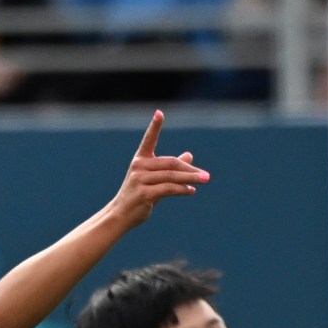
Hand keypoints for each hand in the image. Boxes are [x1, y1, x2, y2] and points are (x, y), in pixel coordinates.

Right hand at [106, 111, 207, 230]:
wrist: (121, 214)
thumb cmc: (139, 195)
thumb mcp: (155, 179)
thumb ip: (171, 168)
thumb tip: (189, 155)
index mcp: (140, 160)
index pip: (149, 139)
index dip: (154, 126)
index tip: (159, 113)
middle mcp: (139, 167)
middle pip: (170, 163)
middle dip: (189, 169)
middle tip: (206, 175)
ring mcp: (140, 180)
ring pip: (171, 176)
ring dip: (190, 179)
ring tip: (204, 180)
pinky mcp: (144, 193)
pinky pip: (168, 189)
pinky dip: (182, 189)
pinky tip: (191, 191)